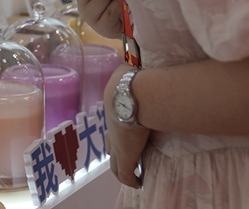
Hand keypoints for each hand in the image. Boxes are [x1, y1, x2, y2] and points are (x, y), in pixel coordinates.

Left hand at [104, 64, 150, 187]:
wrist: (129, 95)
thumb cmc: (128, 82)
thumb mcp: (124, 73)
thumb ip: (126, 72)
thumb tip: (131, 64)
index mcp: (112, 111)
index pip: (113, 126)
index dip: (118, 132)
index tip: (126, 135)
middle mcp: (112, 130)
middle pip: (110, 147)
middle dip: (117, 153)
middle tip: (128, 160)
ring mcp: (117, 145)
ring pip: (116, 163)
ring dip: (124, 169)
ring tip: (133, 176)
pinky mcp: (126, 157)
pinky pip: (127, 173)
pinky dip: (131, 179)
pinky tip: (138, 183)